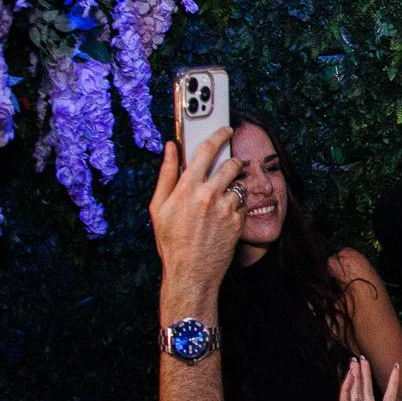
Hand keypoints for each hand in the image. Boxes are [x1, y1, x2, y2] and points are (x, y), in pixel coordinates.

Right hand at [150, 128, 245, 307]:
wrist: (191, 271)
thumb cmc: (170, 240)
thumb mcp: (158, 206)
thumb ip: (166, 174)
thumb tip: (170, 147)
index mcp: (187, 187)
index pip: (206, 150)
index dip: (217, 136)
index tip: (224, 129)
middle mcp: (209, 195)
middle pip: (231, 164)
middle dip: (232, 161)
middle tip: (229, 164)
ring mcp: (227, 208)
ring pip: (239, 184)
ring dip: (234, 184)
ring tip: (222, 196)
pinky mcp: (239, 221)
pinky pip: (243, 203)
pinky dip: (236, 204)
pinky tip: (224, 214)